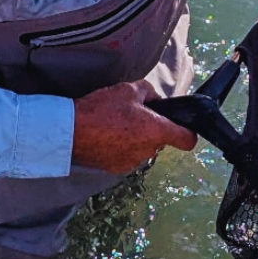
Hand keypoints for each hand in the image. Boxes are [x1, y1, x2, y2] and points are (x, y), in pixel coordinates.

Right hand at [71, 80, 197, 173]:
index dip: (187, 131)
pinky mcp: (117, 168)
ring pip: (143, 148)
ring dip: (136, 138)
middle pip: (160, 140)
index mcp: (156, 131)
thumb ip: (149, 92)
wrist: (70, 132)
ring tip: (115, 124)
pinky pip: (127, 155)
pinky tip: (106, 136)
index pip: (187, 140)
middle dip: (151, 127)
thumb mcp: (128, 89)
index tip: (180, 125)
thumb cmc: (100, 109)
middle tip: (133, 114)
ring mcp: (132, 162)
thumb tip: (154, 100)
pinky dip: (121, 147)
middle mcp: (148, 151)